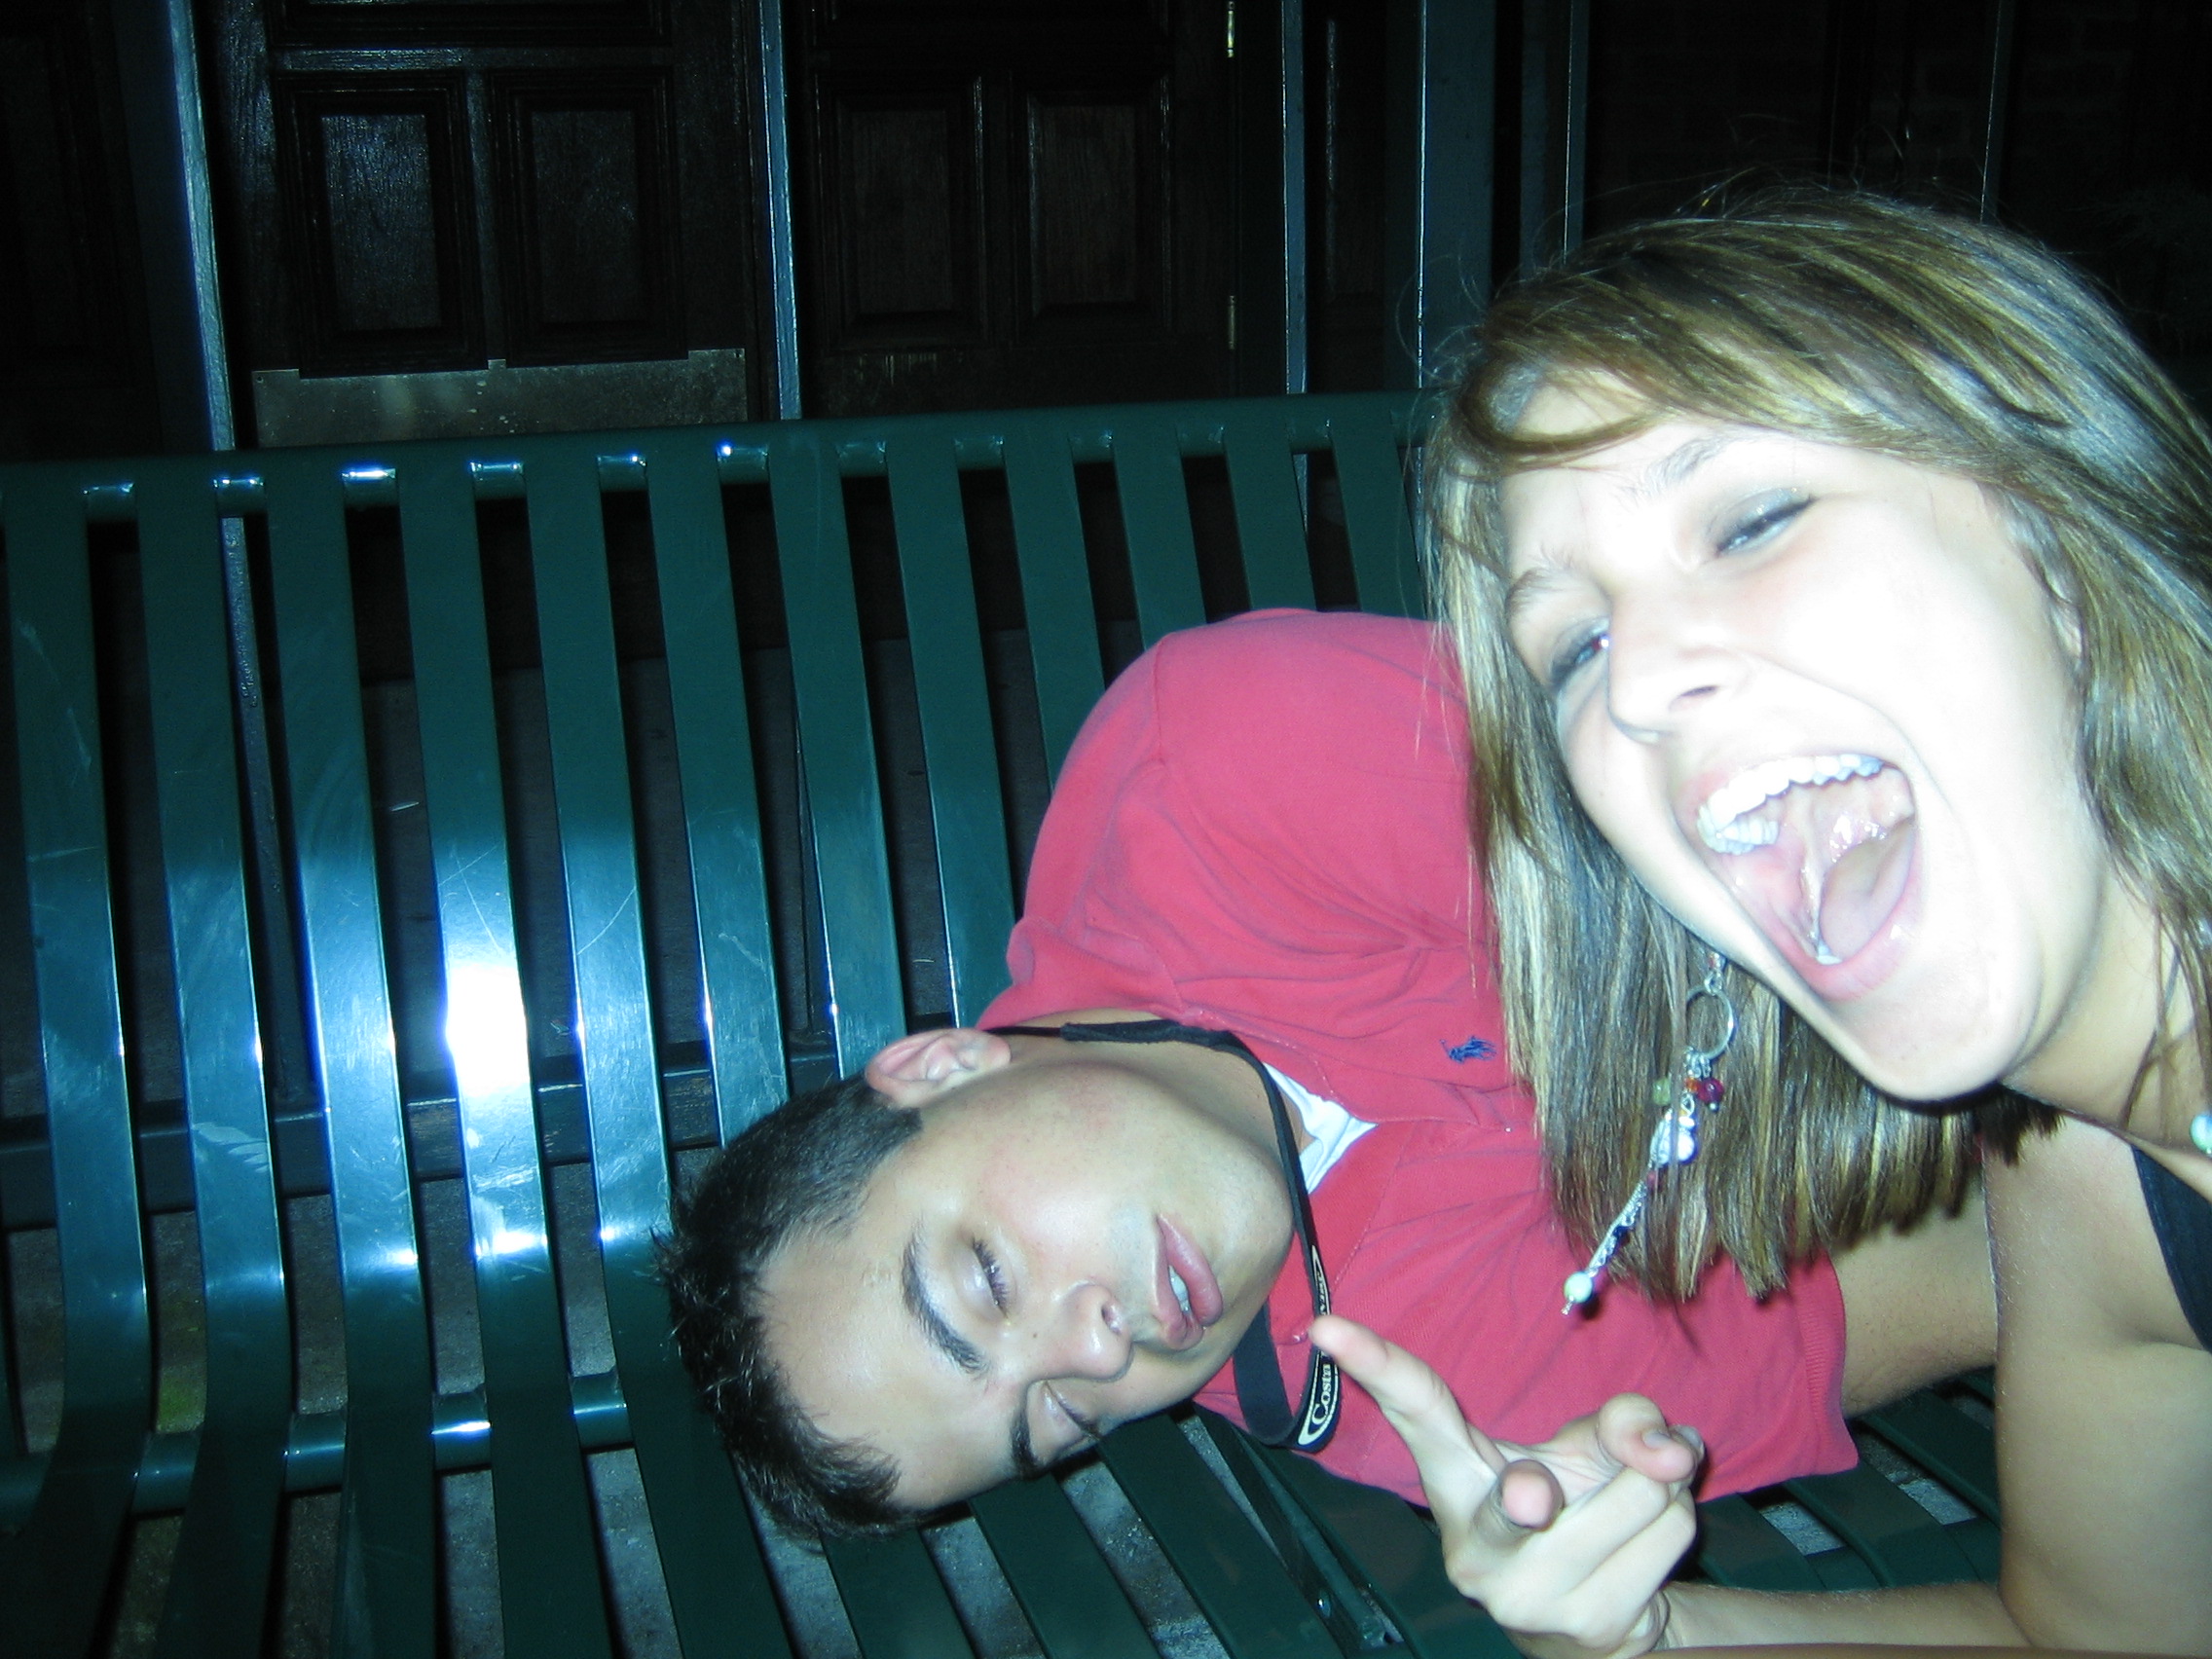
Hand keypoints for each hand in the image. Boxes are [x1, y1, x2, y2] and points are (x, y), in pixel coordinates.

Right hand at [1309, 1315, 1702, 1658]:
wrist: (1592, 1618)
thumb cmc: (1574, 1504)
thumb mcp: (1585, 1443)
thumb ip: (1619, 1419)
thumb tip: (1666, 1451)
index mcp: (1454, 1477)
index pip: (1413, 1412)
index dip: (1374, 1364)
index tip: (1327, 1325)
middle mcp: (1474, 1545)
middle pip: (1525, 1491)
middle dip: (1539, 1490)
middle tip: (1537, 1497)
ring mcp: (1526, 1595)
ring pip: (1638, 1495)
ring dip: (1660, 1481)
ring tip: (1630, 1496)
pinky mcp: (1588, 1622)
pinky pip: (1669, 1531)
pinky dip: (1677, 1516)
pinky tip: (1647, 1535)